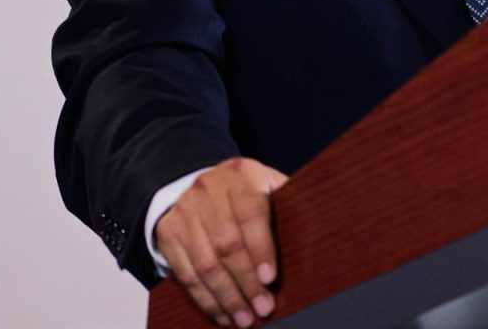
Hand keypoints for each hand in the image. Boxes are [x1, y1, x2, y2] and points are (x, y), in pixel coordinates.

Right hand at [155, 156, 289, 326]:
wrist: (203, 182)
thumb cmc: (247, 191)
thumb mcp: (268, 185)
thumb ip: (287, 205)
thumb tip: (319, 235)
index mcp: (241, 174)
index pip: (250, 212)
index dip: (261, 248)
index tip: (270, 277)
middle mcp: (208, 190)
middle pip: (227, 243)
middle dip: (246, 281)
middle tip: (263, 307)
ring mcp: (185, 212)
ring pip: (205, 263)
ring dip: (226, 297)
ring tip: (244, 319)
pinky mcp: (169, 233)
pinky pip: (186, 274)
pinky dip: (205, 299)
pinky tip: (222, 314)